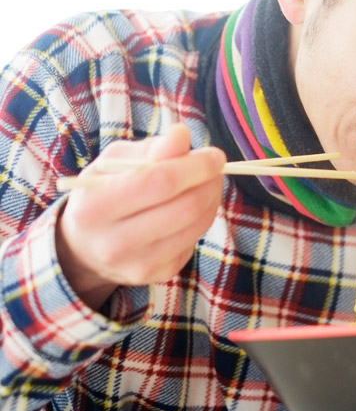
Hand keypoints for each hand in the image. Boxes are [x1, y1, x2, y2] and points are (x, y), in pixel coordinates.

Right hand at [56, 124, 225, 309]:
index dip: (196, 166)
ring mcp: (138, 264)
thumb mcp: (114, 162)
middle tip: (215, 166)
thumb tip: (182, 135)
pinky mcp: (158, 275)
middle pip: (185, 207)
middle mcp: (114, 243)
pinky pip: (194, 240)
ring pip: (197, 225)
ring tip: (206, 182)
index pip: (160, 182)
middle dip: (210, 182)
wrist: (84, 247)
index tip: (214, 154)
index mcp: (96, 207)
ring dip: (212, 198)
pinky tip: (191, 206)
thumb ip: (151, 148)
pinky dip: (202, 218)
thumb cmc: (103, 192)